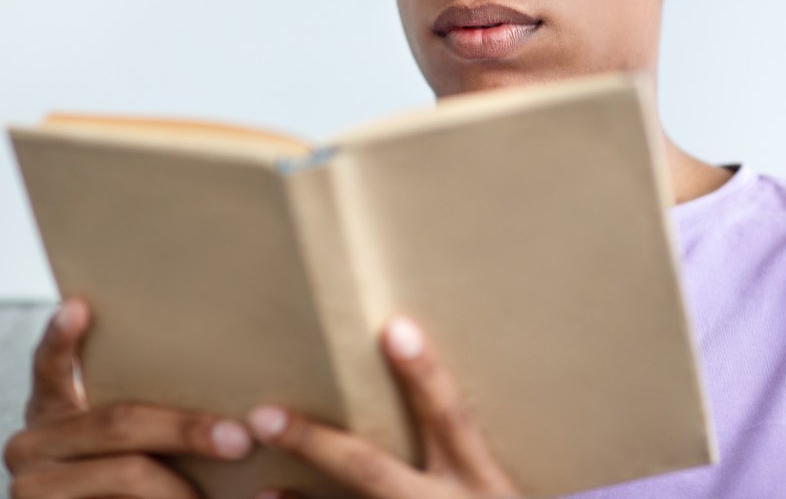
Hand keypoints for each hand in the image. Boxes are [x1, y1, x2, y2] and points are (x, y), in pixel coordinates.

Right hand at [3, 298, 254, 498]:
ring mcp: (35, 488)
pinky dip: (170, 498)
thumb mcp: (119, 428)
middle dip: (185, 429)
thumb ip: (136, 400)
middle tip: (239, 438)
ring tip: (224, 479)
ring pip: (129, 473)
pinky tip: (195, 498)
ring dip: (181, 483)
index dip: (62, 338)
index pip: (50, 365)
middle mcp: (31, 443)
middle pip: (119, 423)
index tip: (79, 308)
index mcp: (50, 407)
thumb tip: (213, 364)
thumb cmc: (125, 464)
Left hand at [247, 316, 519, 498]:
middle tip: (264, 416)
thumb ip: (471, 458)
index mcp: (485, 485)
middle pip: (371, 471)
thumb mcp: (502, 494)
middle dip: (316, 444)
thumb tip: (434, 404)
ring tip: (258, 493)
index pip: (452, 417)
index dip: (424, 374)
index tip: (394, 328)